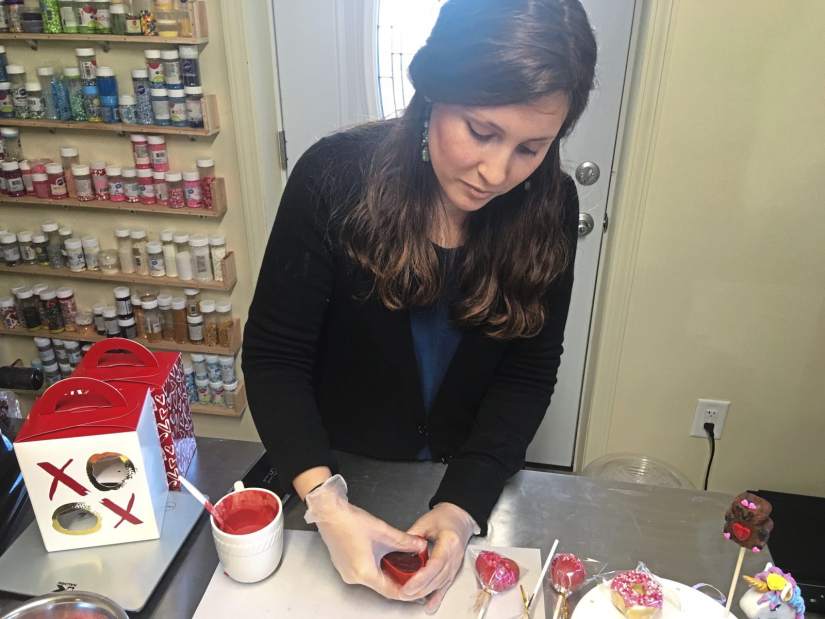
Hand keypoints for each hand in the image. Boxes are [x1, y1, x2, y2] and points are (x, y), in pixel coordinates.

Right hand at [304, 475, 427, 599]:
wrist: (329, 513)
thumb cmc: (349, 522)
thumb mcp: (383, 531)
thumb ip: (404, 541)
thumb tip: (419, 545)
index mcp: (364, 572)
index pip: (390, 591)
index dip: (406, 591)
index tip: (417, 588)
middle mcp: (354, 577)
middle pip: (382, 586)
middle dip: (398, 579)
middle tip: (412, 571)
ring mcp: (347, 572)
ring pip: (373, 578)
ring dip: (387, 572)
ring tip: (401, 563)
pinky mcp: (344, 565)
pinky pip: (364, 572)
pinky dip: (376, 568)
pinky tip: (384, 557)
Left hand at [402, 502, 479, 613]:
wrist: (460, 518)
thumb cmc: (445, 517)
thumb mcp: (425, 522)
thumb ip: (412, 536)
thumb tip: (398, 549)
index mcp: (449, 542)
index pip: (436, 563)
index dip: (422, 577)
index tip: (409, 584)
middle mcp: (455, 556)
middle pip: (438, 577)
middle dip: (420, 588)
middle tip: (403, 593)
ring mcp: (455, 564)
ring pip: (440, 583)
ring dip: (425, 593)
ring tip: (409, 597)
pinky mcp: (453, 569)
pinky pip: (445, 585)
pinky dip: (437, 597)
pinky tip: (430, 606)